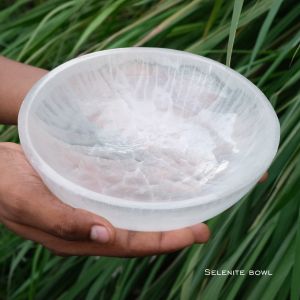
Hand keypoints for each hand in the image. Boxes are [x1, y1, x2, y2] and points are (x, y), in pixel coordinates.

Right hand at [0, 142, 210, 256]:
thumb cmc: (3, 184)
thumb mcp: (26, 201)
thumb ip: (62, 221)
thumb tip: (104, 235)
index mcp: (75, 235)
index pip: (128, 243)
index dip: (163, 241)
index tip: (195, 234)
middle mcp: (87, 226)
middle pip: (136, 234)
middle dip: (170, 233)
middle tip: (201, 225)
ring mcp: (87, 209)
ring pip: (129, 218)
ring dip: (157, 216)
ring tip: (186, 209)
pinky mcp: (84, 192)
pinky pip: (118, 198)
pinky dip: (138, 197)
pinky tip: (153, 189)